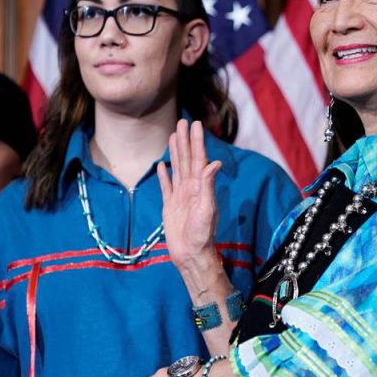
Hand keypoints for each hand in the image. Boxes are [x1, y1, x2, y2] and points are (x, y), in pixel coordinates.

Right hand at [157, 120, 222, 268]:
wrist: (190, 255)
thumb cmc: (201, 235)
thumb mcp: (207, 209)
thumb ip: (208, 186)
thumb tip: (214, 163)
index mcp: (200, 187)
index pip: (198, 158)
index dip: (197, 141)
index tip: (196, 125)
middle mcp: (191, 188)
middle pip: (187, 158)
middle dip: (186, 140)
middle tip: (182, 122)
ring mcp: (180, 196)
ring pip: (177, 168)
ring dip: (176, 152)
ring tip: (173, 136)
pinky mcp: (170, 206)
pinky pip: (166, 186)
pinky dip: (164, 175)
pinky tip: (162, 165)